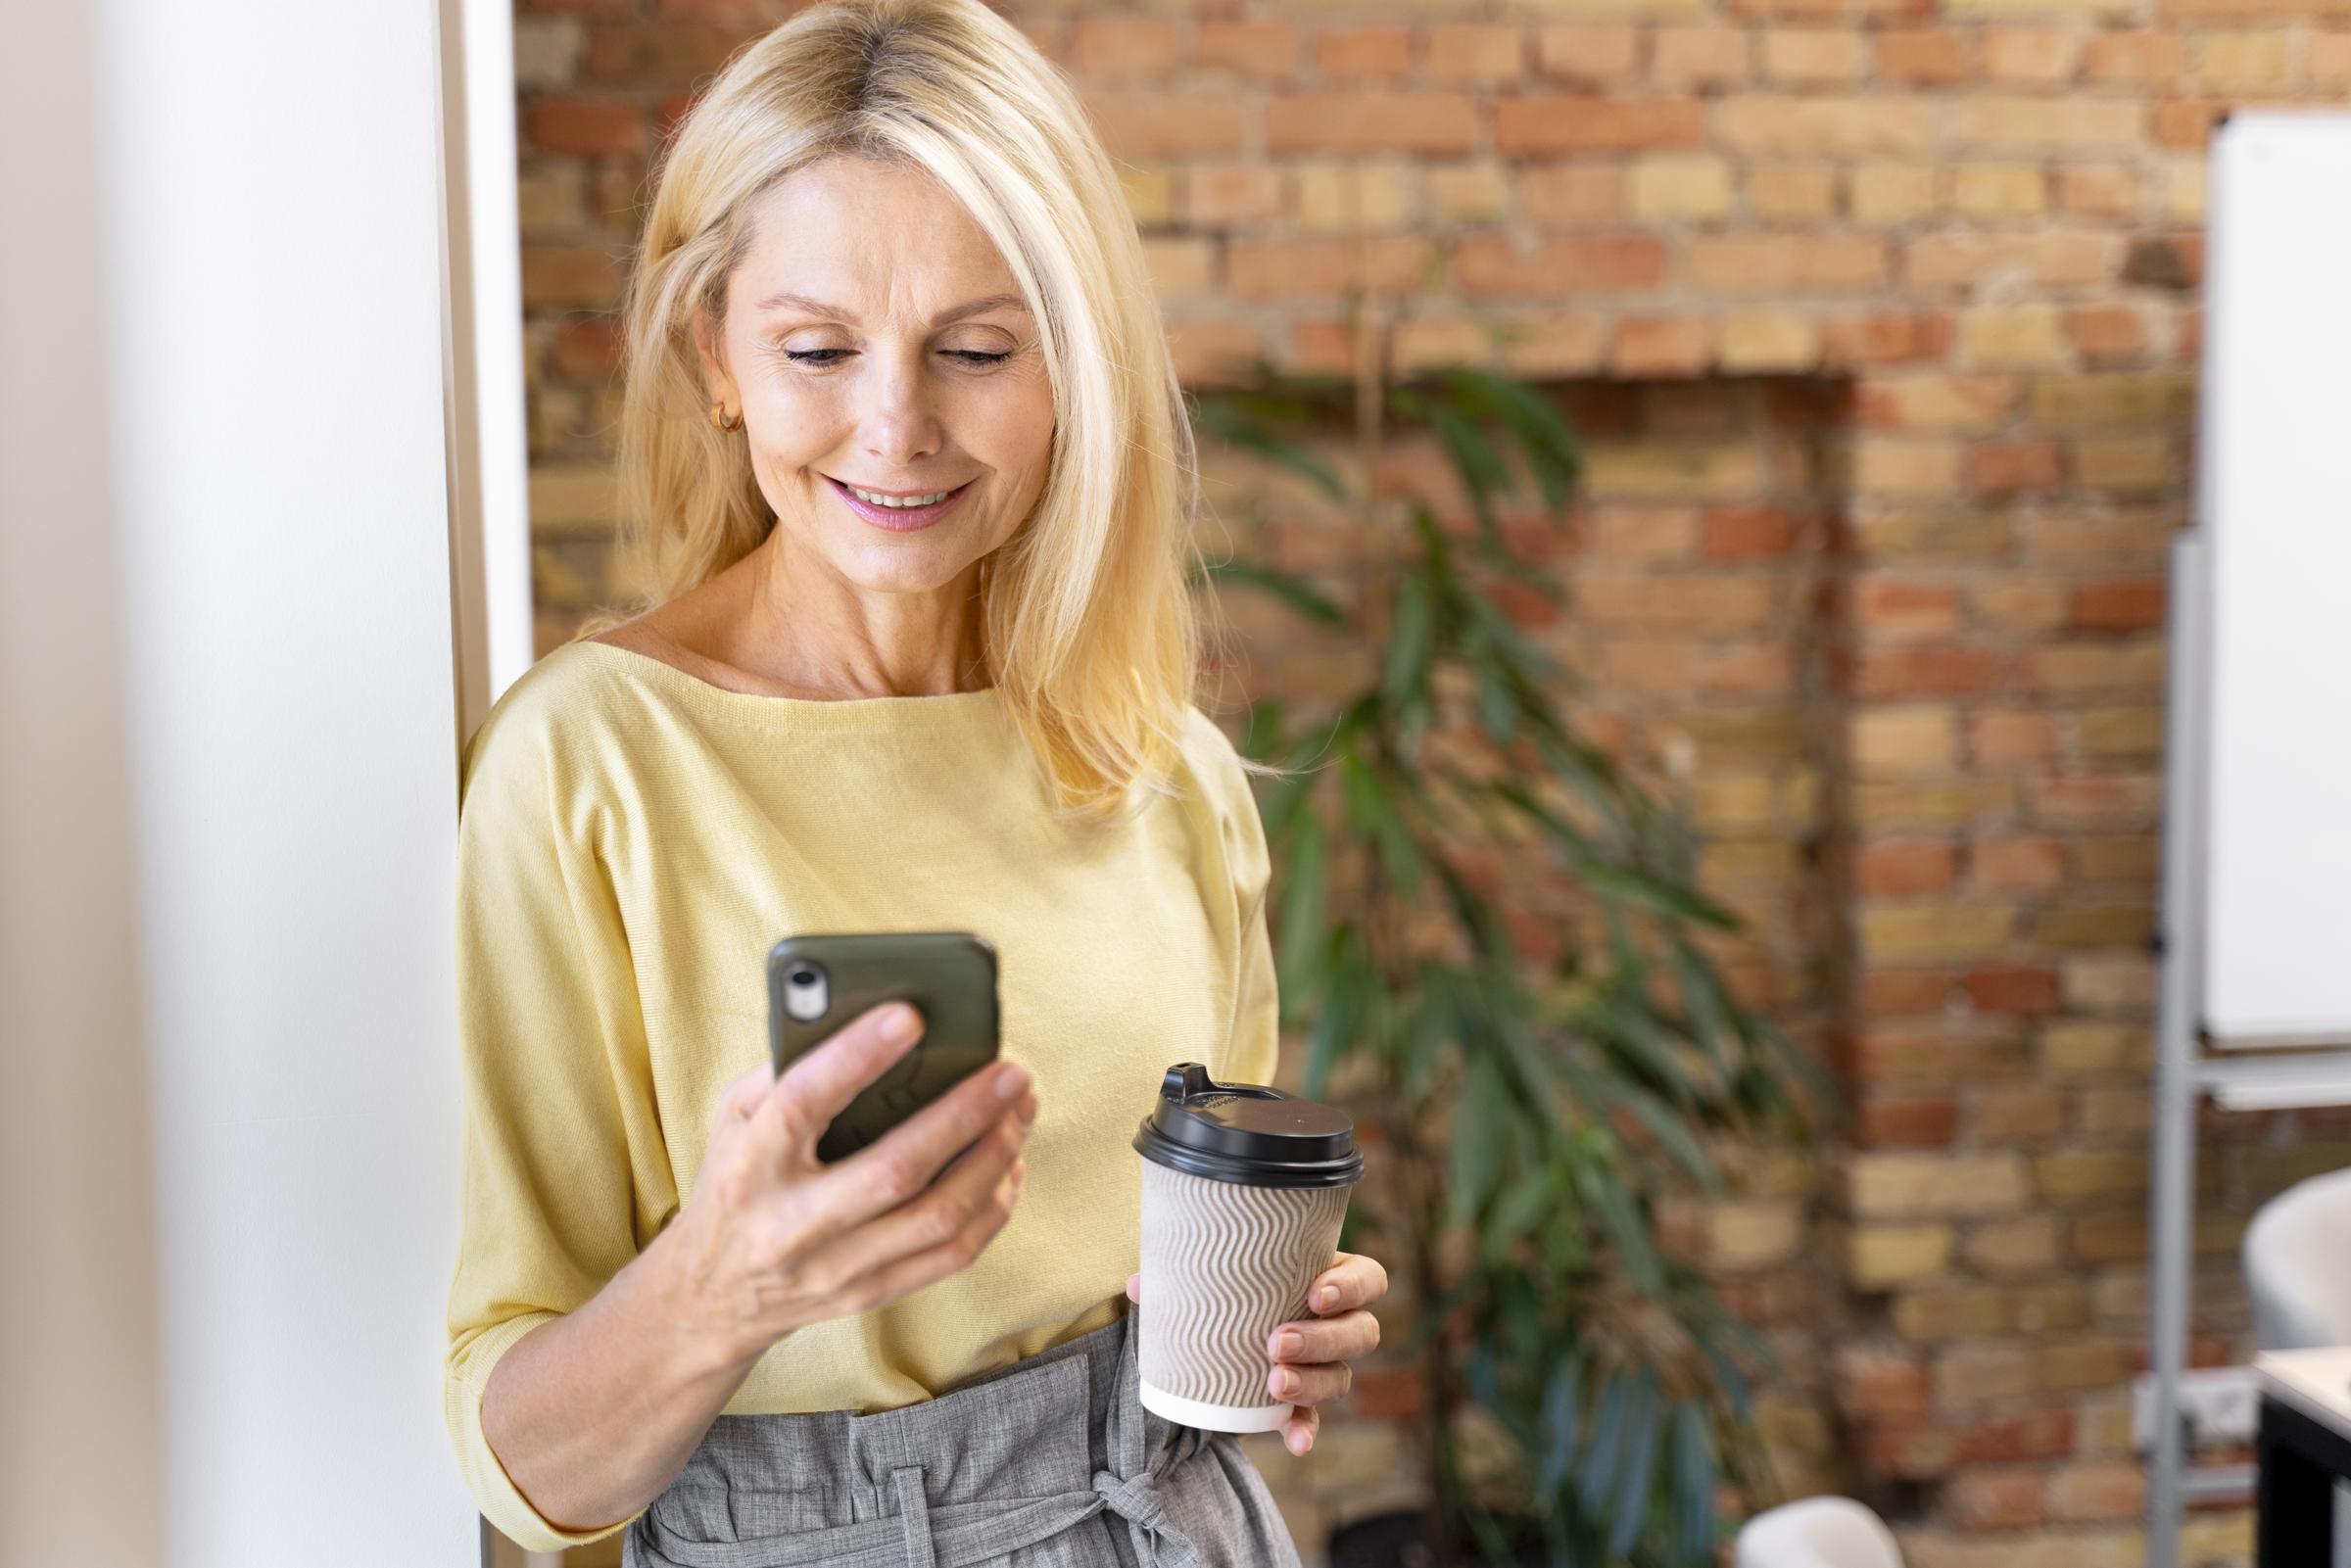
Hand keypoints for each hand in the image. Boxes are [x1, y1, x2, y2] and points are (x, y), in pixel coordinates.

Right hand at [662, 1002, 1037, 1369]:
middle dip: (964, 1115)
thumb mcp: (734, 1119)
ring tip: (1021, 1109)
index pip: (803, 1103)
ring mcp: (836, 1267)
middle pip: (894, 1171)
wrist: (712, 1297)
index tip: (911, 1015)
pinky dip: (994, 1206)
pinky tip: (1009, 1163)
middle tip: (1011, 1071)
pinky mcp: (871, 1294)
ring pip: (937, 1217)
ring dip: (994, 1158)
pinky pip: (952, 1255)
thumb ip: (787, 1071)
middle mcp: (792, 1223)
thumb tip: (869, 1020)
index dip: (857, 1057)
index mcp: (752, 1164)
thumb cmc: (735, 1181)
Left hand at [1125, 1250, 1387, 1455]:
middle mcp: (1335, 1323)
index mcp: (1326, 1276)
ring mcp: (1323, 1366)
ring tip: (1273, 1383)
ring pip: (1342, 1377)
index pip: (1367, 1279)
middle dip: (1322, 1340)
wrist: (1212, 1328)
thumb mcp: (1205, 1272)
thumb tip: (1139, 1285)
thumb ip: (1179, 1273)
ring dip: (1312, 1383)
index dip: (1351, 1287)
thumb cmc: (1222, 1284)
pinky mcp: (1301, 1403)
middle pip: (1360, 1333)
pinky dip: (1304, 1430)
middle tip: (1275, 1342)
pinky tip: (1295, 1441)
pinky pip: (1312, 1420)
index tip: (1314, 1293)